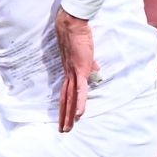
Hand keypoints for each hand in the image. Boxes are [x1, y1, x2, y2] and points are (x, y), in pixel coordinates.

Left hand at [55, 9, 95, 131]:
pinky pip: (80, 90)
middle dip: (63, 116)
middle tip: (62, 130)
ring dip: (69, 114)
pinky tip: (79, 114)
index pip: (65, 93)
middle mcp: (68, 75)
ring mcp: (73, 74)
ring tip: (68, 128)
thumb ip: (89, 64)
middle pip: (65, 100)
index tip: (64, 117)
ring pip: (70, 99)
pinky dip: (79, 102)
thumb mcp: (85, 54)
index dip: (65, 106)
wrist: (73, 26)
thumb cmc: (79, 37)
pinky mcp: (79, 70)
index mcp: (69, 72)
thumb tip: (95, 70)